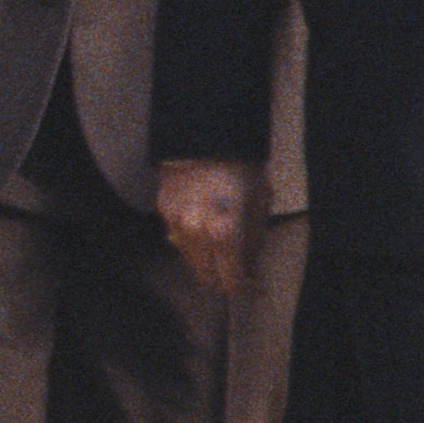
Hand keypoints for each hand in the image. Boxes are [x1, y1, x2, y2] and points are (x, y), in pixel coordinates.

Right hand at [155, 156, 257, 303]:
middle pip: (207, 278)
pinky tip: (205, 229)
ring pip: (190, 262)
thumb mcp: (260, 204)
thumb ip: (254, 241)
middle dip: (224, 280)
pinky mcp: (163, 211)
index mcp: (225, 232)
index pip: (231, 281)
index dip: (245, 289)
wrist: (208, 132)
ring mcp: (175, 222)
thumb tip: (249, 268)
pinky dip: (192, 241)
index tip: (253, 288)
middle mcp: (196, 232)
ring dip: (207, 263)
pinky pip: (178, 239)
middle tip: (238, 273)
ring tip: (222, 252)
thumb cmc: (241, 166)